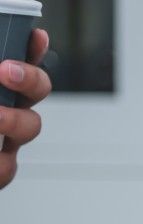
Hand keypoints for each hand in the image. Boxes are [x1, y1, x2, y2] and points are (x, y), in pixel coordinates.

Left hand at [0, 29, 51, 188]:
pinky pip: (6, 166)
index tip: (35, 37)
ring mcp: (2, 140)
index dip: (32, 47)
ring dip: (12, 120)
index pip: (20, 58)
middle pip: (37, 89)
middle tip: (6, 72)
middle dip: (30, 79)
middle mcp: (2, 108)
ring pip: (29, 127)